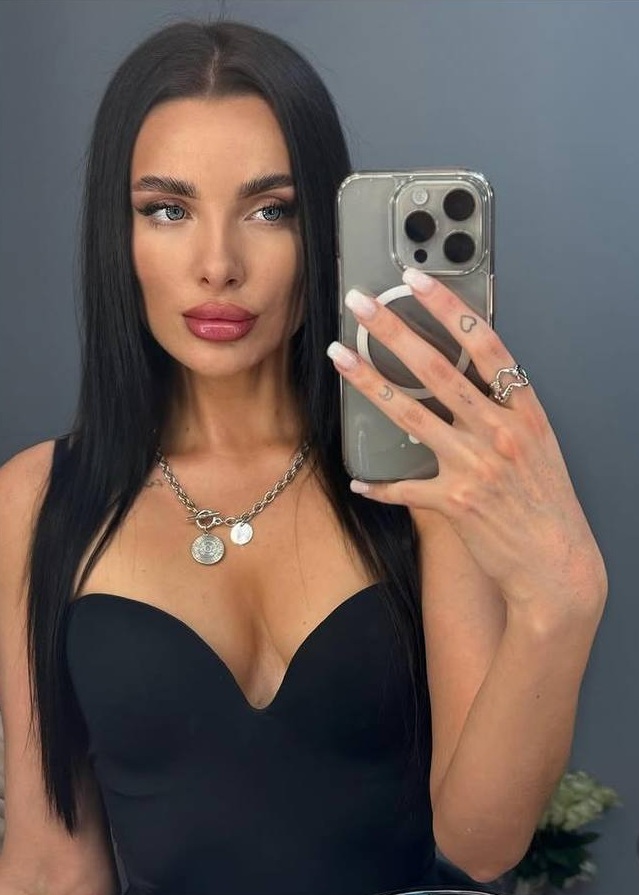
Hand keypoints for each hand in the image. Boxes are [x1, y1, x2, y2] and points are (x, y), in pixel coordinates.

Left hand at [327, 268, 605, 612]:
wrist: (557, 564)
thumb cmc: (548, 505)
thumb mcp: (539, 446)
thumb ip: (504, 412)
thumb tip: (463, 386)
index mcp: (524, 412)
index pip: (486, 345)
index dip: (449, 309)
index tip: (418, 283)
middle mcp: (499, 432)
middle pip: (438, 369)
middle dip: (394, 330)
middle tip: (362, 305)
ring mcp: (475, 465)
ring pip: (411, 413)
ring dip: (369, 382)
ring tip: (340, 357)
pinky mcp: (455, 501)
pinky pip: (405, 487)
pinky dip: (380, 485)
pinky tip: (359, 482)